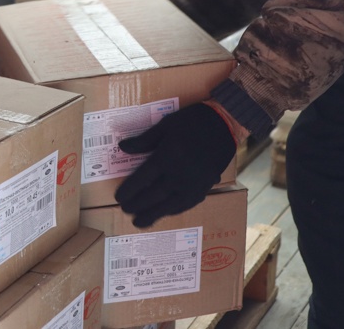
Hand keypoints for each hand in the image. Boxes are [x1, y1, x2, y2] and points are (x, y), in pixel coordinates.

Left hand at [114, 102, 235, 227]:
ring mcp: (193, 183)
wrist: (224, 125)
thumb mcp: (165, 125)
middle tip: (125, 210)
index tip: (119, 198)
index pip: (142, 179)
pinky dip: (173, 211)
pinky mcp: (205, 187)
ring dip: (154, 214)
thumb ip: (143, 140)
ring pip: (169, 205)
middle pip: (153, 195)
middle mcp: (178, 174)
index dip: (129, 191)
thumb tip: (122, 147)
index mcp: (166, 157)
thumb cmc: (192, 122)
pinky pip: (186, 204)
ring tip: (140, 222)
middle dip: (138, 205)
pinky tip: (165, 213)